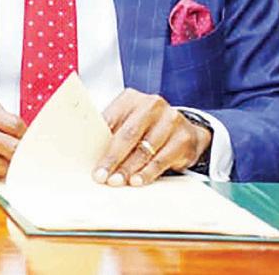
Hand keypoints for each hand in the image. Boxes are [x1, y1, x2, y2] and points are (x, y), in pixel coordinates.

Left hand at [92, 90, 210, 186]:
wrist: (187, 131)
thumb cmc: (150, 127)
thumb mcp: (130, 121)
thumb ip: (113, 132)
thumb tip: (92, 154)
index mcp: (131, 99)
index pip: (110, 121)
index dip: (98, 142)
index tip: (91, 160)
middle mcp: (152, 106)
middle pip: (128, 135)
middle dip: (113, 158)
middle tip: (102, 176)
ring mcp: (170, 120)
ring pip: (144, 150)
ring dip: (128, 169)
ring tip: (117, 181)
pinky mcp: (184, 138)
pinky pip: (161, 159)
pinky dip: (147, 173)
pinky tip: (138, 180)